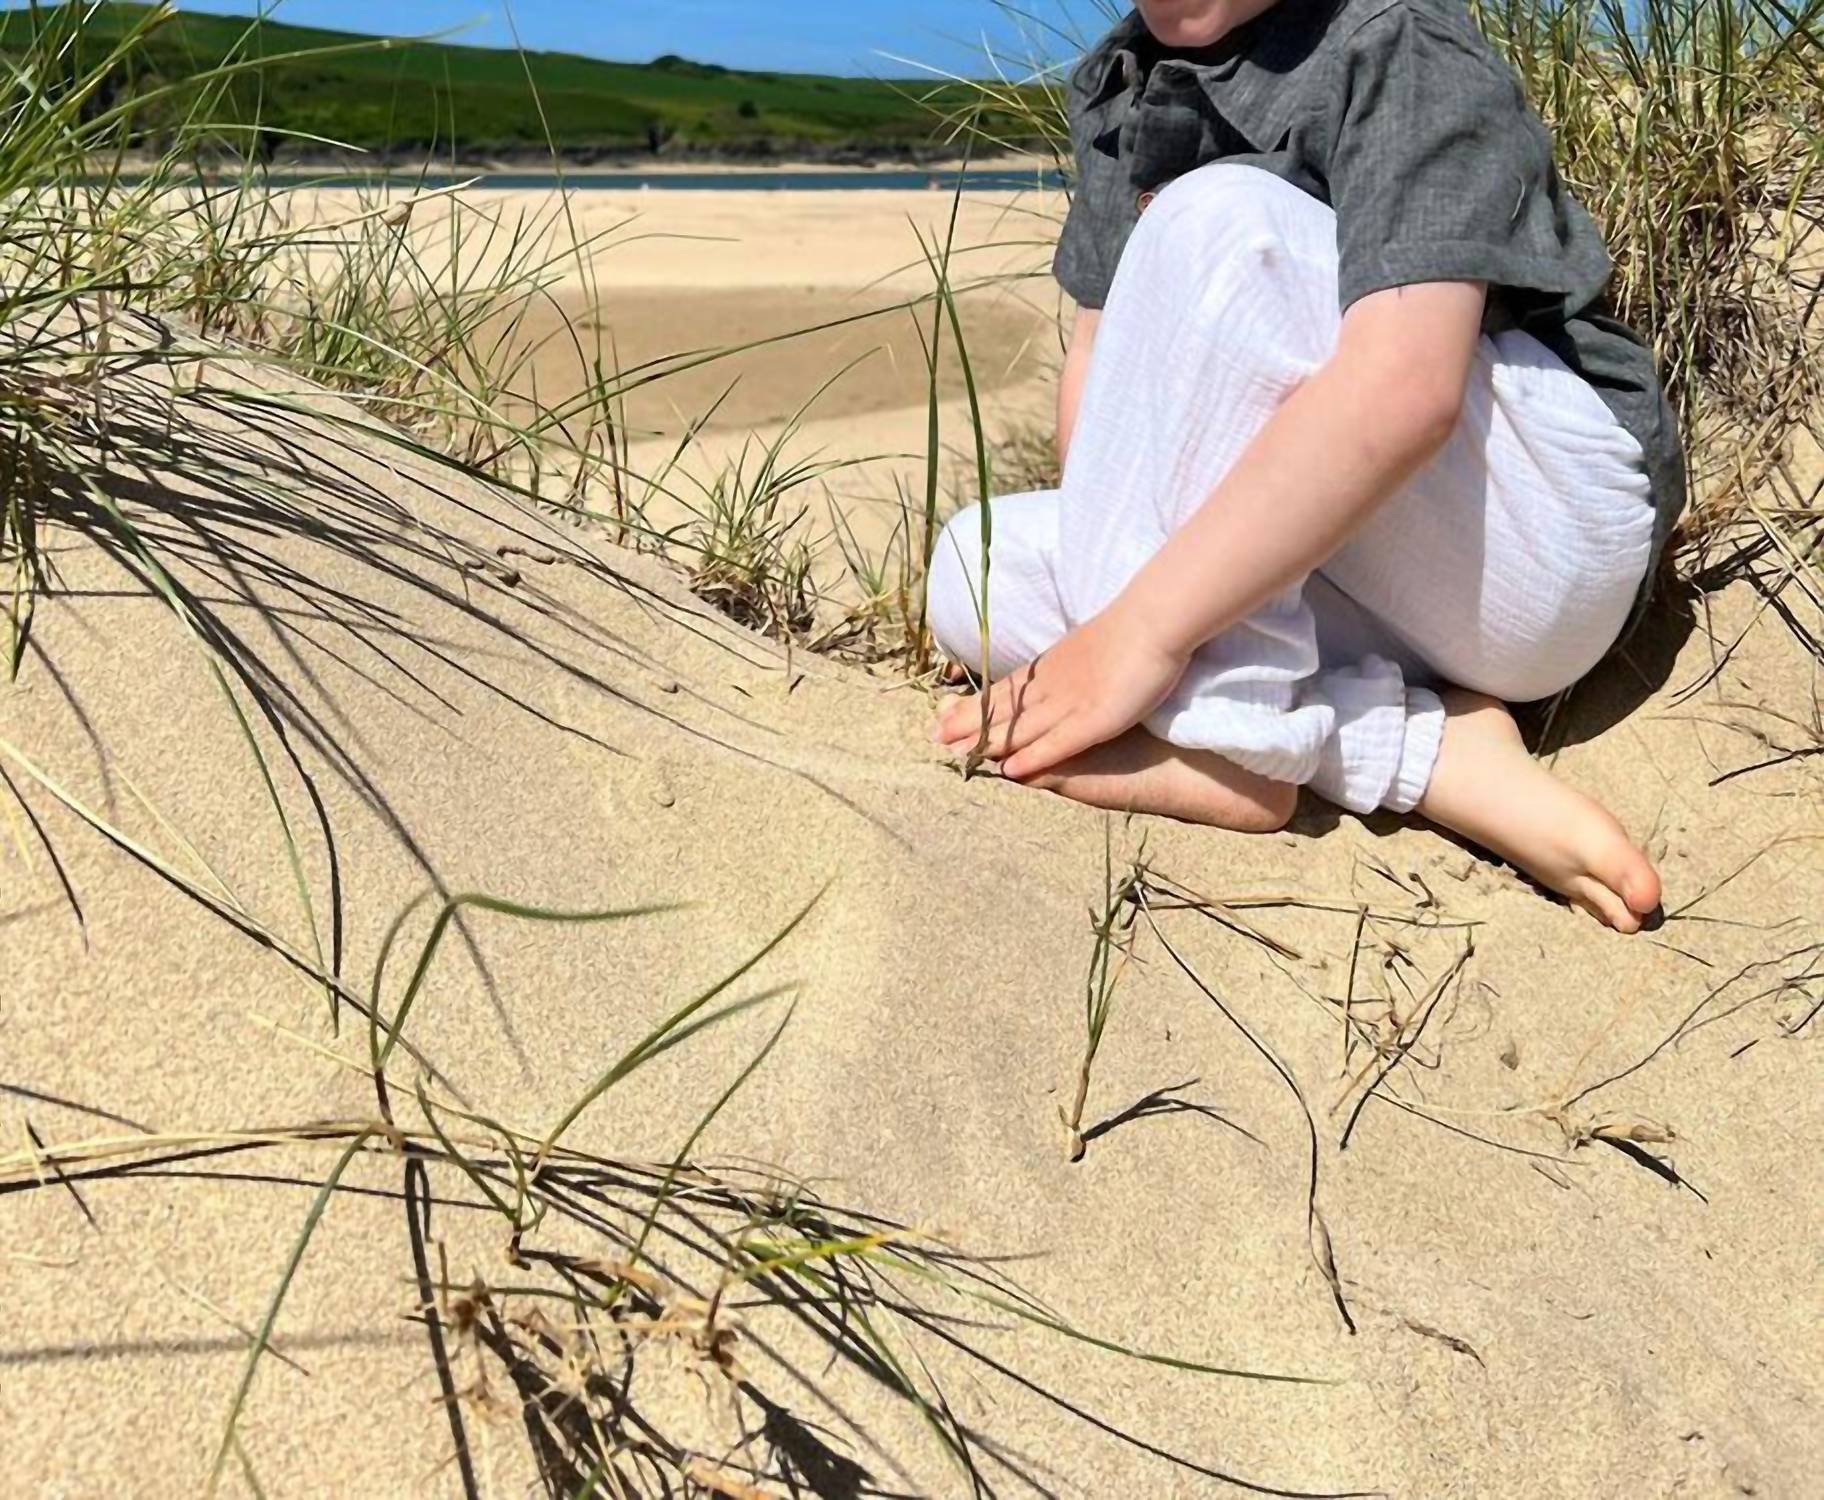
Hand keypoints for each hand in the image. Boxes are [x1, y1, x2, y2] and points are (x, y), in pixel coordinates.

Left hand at [932, 600, 1191, 780]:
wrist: (1159, 619)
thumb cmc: (1134, 631)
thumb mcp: (1091, 650)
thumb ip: (1070, 665)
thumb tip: (1057, 666)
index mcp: (1054, 666)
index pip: (1005, 688)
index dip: (976, 703)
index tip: (943, 712)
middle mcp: (1055, 684)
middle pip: (1004, 708)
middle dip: (968, 723)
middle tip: (933, 735)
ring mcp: (1073, 701)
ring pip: (1021, 727)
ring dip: (988, 741)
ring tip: (955, 753)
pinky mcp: (1096, 718)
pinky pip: (1058, 741)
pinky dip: (1033, 755)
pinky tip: (1009, 769)